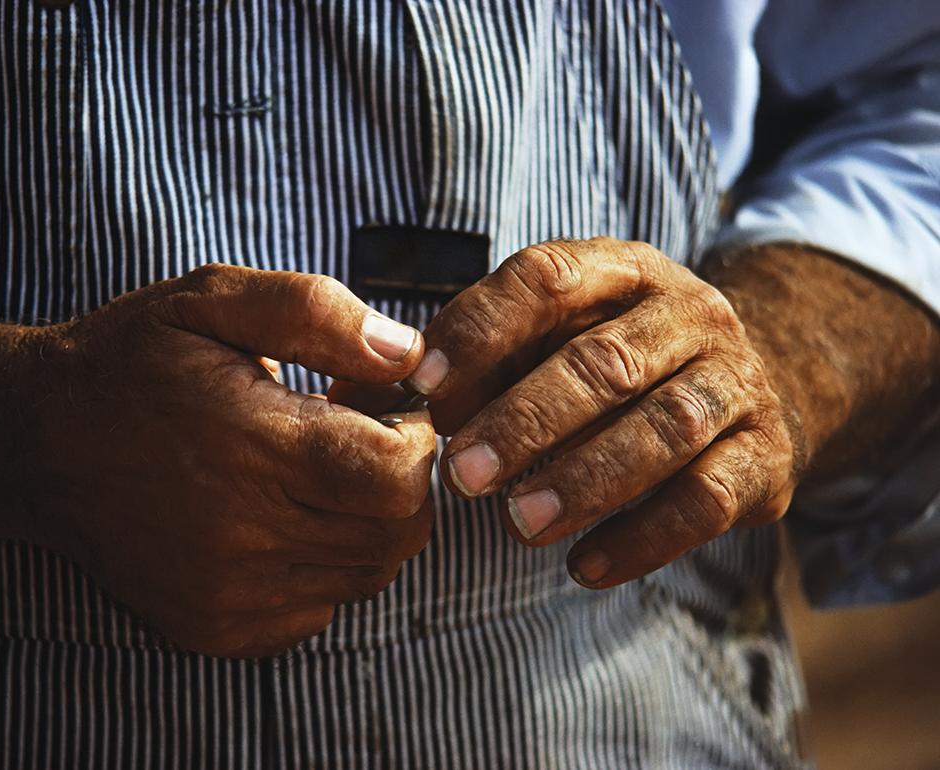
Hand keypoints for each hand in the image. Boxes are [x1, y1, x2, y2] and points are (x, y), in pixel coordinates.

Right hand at [14, 265, 434, 656]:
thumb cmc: (131, 362)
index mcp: (255, 447)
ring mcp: (230, 595)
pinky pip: (319, 609)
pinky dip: (327, 566)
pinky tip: (284, 517)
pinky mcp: (215, 628)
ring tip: (318, 473)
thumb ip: (318, 313)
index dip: (418, 438)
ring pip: (367, 574)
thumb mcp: (213, 299)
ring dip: (369, 523)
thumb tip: (410, 355)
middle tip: (363, 437)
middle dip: (403, 481)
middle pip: (398, 533)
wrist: (35, 442)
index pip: (399, 476)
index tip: (389, 408)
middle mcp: (245, 536)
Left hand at [407, 238, 798, 587]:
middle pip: (606, 363)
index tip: (423, 384)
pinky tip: (583, 567)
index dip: (482, 328)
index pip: (547, 277)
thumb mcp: (558, 335)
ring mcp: (736, 381)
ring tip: (519, 524)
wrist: (745, 385)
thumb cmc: (618, 362)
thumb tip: (425, 400)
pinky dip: (642, 537)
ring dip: (585, 480)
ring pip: (665, 429)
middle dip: (525, 421)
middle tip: (462, 475)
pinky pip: (707, 499)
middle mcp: (689, 313)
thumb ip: (492, 359)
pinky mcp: (767, 454)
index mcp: (622, 269)